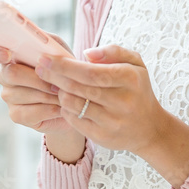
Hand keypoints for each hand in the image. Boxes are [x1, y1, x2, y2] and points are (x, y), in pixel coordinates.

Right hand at [0, 40, 77, 135]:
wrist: (73, 98)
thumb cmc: (63, 69)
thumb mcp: (58, 50)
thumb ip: (47, 42)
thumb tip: (39, 42)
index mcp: (10, 55)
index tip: (7, 55)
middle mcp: (4, 75)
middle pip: (11, 73)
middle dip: (37, 79)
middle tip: (57, 84)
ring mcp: (7, 95)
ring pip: (22, 94)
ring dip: (48, 95)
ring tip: (63, 95)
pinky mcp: (15, 114)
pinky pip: (28, 113)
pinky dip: (48, 110)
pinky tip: (59, 107)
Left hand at [34, 44, 168, 156]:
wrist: (149, 127)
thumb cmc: (137, 89)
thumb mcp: (135, 64)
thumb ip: (113, 51)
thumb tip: (86, 54)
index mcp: (130, 79)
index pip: (90, 72)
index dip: (65, 66)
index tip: (46, 58)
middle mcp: (123, 102)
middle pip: (78, 87)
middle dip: (55, 76)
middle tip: (40, 67)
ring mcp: (113, 122)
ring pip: (73, 104)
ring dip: (59, 92)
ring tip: (57, 84)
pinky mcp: (103, 137)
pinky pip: (74, 120)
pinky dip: (65, 108)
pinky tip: (66, 100)